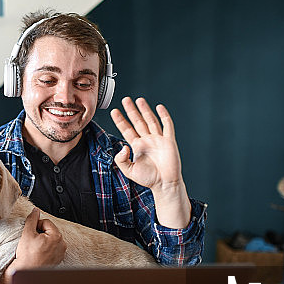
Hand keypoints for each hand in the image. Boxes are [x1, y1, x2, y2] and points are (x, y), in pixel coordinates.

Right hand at [0, 208, 64, 283]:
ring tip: (35, 247)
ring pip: (51, 239)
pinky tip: (39, 253)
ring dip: (43, 240)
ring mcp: (61, 253)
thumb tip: (35, 210)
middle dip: (40, 233)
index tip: (31, 233)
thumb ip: (32, 219)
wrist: (27, 272)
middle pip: (49, 230)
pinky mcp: (58, 259)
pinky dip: (46, 248)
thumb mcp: (27, 233)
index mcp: (56, 236)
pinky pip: (52, 248)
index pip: (46, 222)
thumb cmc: (28, 256)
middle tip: (32, 240)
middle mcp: (62, 244)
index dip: (36, 225)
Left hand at [110, 97, 190, 228]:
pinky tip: (159, 108)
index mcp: (137, 146)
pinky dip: (164, 116)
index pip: (127, 129)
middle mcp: (147, 140)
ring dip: (145, 110)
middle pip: (137, 121)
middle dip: (131, 110)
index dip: (120, 120)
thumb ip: (121, 159)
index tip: (114, 111)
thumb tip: (123, 146)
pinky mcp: (168, 141)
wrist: (164, 184)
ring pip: (150, 120)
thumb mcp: (129, 170)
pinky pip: (167, 126)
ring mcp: (158, 139)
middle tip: (125, 100)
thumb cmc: (148, 179)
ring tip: (139, 100)